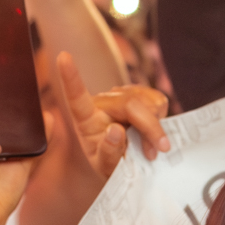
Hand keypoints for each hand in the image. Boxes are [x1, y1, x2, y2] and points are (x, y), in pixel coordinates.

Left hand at [57, 51, 168, 179]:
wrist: (130, 162)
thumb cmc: (112, 165)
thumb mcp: (107, 167)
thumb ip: (109, 153)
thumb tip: (115, 130)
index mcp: (86, 119)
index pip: (76, 97)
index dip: (71, 77)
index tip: (62, 57)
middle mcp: (103, 102)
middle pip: (130, 104)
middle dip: (149, 127)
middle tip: (160, 149)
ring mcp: (123, 94)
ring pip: (148, 103)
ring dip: (156, 127)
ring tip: (150, 148)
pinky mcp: (141, 93)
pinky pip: (158, 101)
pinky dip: (161, 119)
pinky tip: (153, 131)